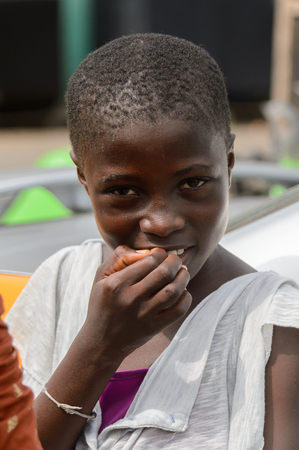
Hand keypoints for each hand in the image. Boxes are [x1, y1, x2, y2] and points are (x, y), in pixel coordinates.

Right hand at [83, 245, 191, 361]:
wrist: (101, 341)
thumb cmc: (103, 303)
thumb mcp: (101, 277)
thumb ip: (119, 257)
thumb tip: (145, 251)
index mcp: (116, 284)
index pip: (149, 260)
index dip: (160, 253)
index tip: (161, 253)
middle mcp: (130, 299)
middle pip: (164, 273)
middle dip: (175, 261)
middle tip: (176, 260)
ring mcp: (144, 315)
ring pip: (173, 290)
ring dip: (183, 277)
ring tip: (183, 272)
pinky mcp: (154, 328)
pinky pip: (178, 311)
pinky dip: (186, 298)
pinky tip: (183, 291)